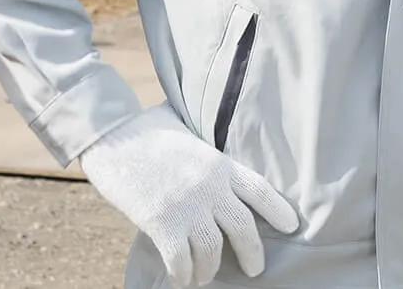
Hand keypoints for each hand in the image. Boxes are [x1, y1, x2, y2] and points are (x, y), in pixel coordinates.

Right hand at [78, 104, 299, 285]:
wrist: (110, 133)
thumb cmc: (143, 129)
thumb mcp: (186, 133)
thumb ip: (203, 149)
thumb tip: (206, 150)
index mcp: (219, 163)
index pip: (260, 190)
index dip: (279, 210)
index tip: (292, 226)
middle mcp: (210, 187)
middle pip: (243, 228)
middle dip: (252, 254)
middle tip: (254, 270)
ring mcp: (187, 206)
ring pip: (212, 251)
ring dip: (209, 270)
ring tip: (204, 277)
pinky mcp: (162, 222)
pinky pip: (182, 261)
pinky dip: (183, 275)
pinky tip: (180, 279)